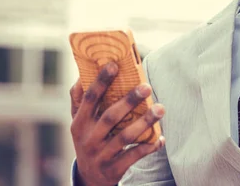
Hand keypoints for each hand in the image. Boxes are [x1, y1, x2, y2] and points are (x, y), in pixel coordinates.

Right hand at [70, 62, 165, 185]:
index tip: (113, 65)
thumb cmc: (88, 139)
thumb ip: (79, 99)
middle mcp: (88, 139)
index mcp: (79, 123)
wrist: (90, 178)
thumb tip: (82, 72)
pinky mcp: (114, 169)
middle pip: (110, 117)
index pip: (90, 99)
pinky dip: (149, 147)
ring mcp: (101, 155)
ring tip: (160, 108)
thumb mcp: (79, 122)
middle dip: (129, 101)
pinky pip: (134, 156)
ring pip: (125, 137)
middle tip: (147, 86)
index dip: (101, 81)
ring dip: (144, 122)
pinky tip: (161, 138)